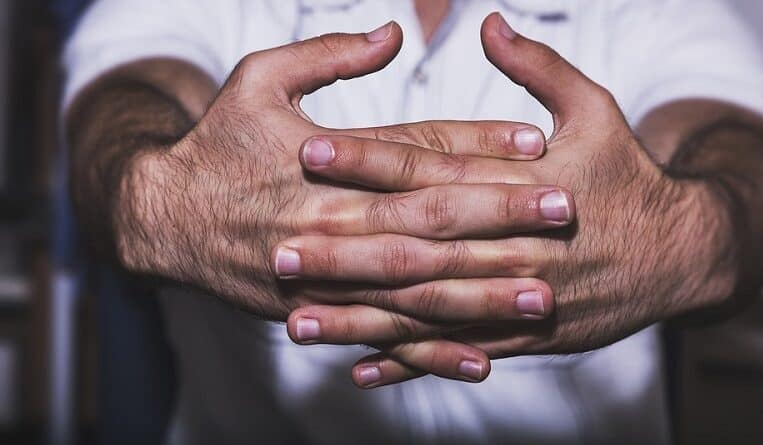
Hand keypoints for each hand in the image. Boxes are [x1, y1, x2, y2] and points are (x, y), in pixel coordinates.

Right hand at [116, 22, 574, 331]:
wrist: (161, 218)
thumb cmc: (215, 142)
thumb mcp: (258, 78)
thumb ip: (328, 55)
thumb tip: (392, 30)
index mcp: (325, 162)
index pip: (416, 152)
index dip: (477, 147)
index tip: (538, 143)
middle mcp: (331, 222)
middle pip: (429, 222)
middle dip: (500, 219)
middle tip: (565, 212)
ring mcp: (324, 275)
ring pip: (414, 288)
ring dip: (481, 293)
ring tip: (542, 296)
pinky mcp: (316, 312)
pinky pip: (381, 336)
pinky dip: (430, 351)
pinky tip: (481, 359)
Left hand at [285, 13, 732, 387]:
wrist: (680, 254)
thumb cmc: (629, 176)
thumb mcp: (596, 110)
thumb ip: (539, 68)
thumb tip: (490, 21)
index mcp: (517, 185)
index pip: (429, 169)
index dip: (368, 160)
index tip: (308, 151)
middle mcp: (508, 245)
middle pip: (413, 247)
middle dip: (344, 252)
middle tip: (279, 250)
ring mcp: (514, 297)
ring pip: (425, 310)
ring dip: (359, 319)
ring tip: (297, 322)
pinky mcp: (522, 334)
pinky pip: (456, 350)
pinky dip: (409, 361)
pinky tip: (360, 369)